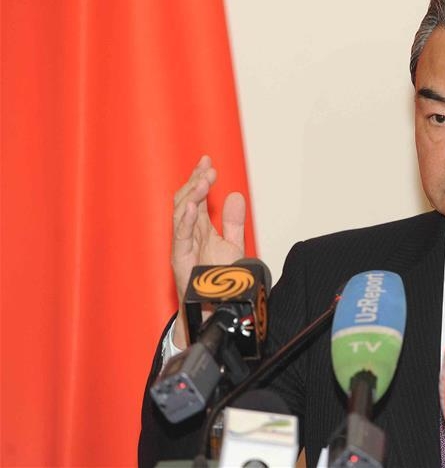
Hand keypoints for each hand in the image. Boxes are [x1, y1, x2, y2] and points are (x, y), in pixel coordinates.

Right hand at [170, 155, 245, 346]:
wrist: (216, 312)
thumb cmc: (220, 282)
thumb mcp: (232, 246)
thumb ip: (233, 222)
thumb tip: (236, 195)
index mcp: (198, 228)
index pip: (196, 198)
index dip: (199, 178)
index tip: (207, 160)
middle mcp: (187, 235)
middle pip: (186, 201)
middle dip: (195, 182)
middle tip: (208, 168)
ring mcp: (182, 247)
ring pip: (181, 215)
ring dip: (192, 196)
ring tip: (203, 180)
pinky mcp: (181, 262)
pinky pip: (180, 238)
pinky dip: (185, 221)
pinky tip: (192, 207)